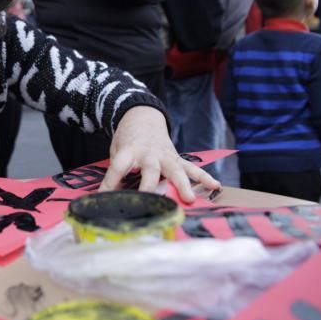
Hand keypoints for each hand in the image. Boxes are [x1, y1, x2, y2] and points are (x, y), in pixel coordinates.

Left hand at [100, 106, 220, 202]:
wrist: (142, 117)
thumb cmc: (127, 139)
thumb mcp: (116, 151)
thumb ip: (116, 172)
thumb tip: (112, 197)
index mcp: (129, 150)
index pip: (118, 167)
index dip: (111, 182)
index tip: (105, 197)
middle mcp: (148, 154)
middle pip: (150, 171)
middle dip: (150, 187)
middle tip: (151, 202)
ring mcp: (165, 156)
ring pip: (175, 171)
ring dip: (183, 185)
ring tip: (190, 199)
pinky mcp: (176, 158)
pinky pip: (192, 168)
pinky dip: (204, 177)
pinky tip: (216, 186)